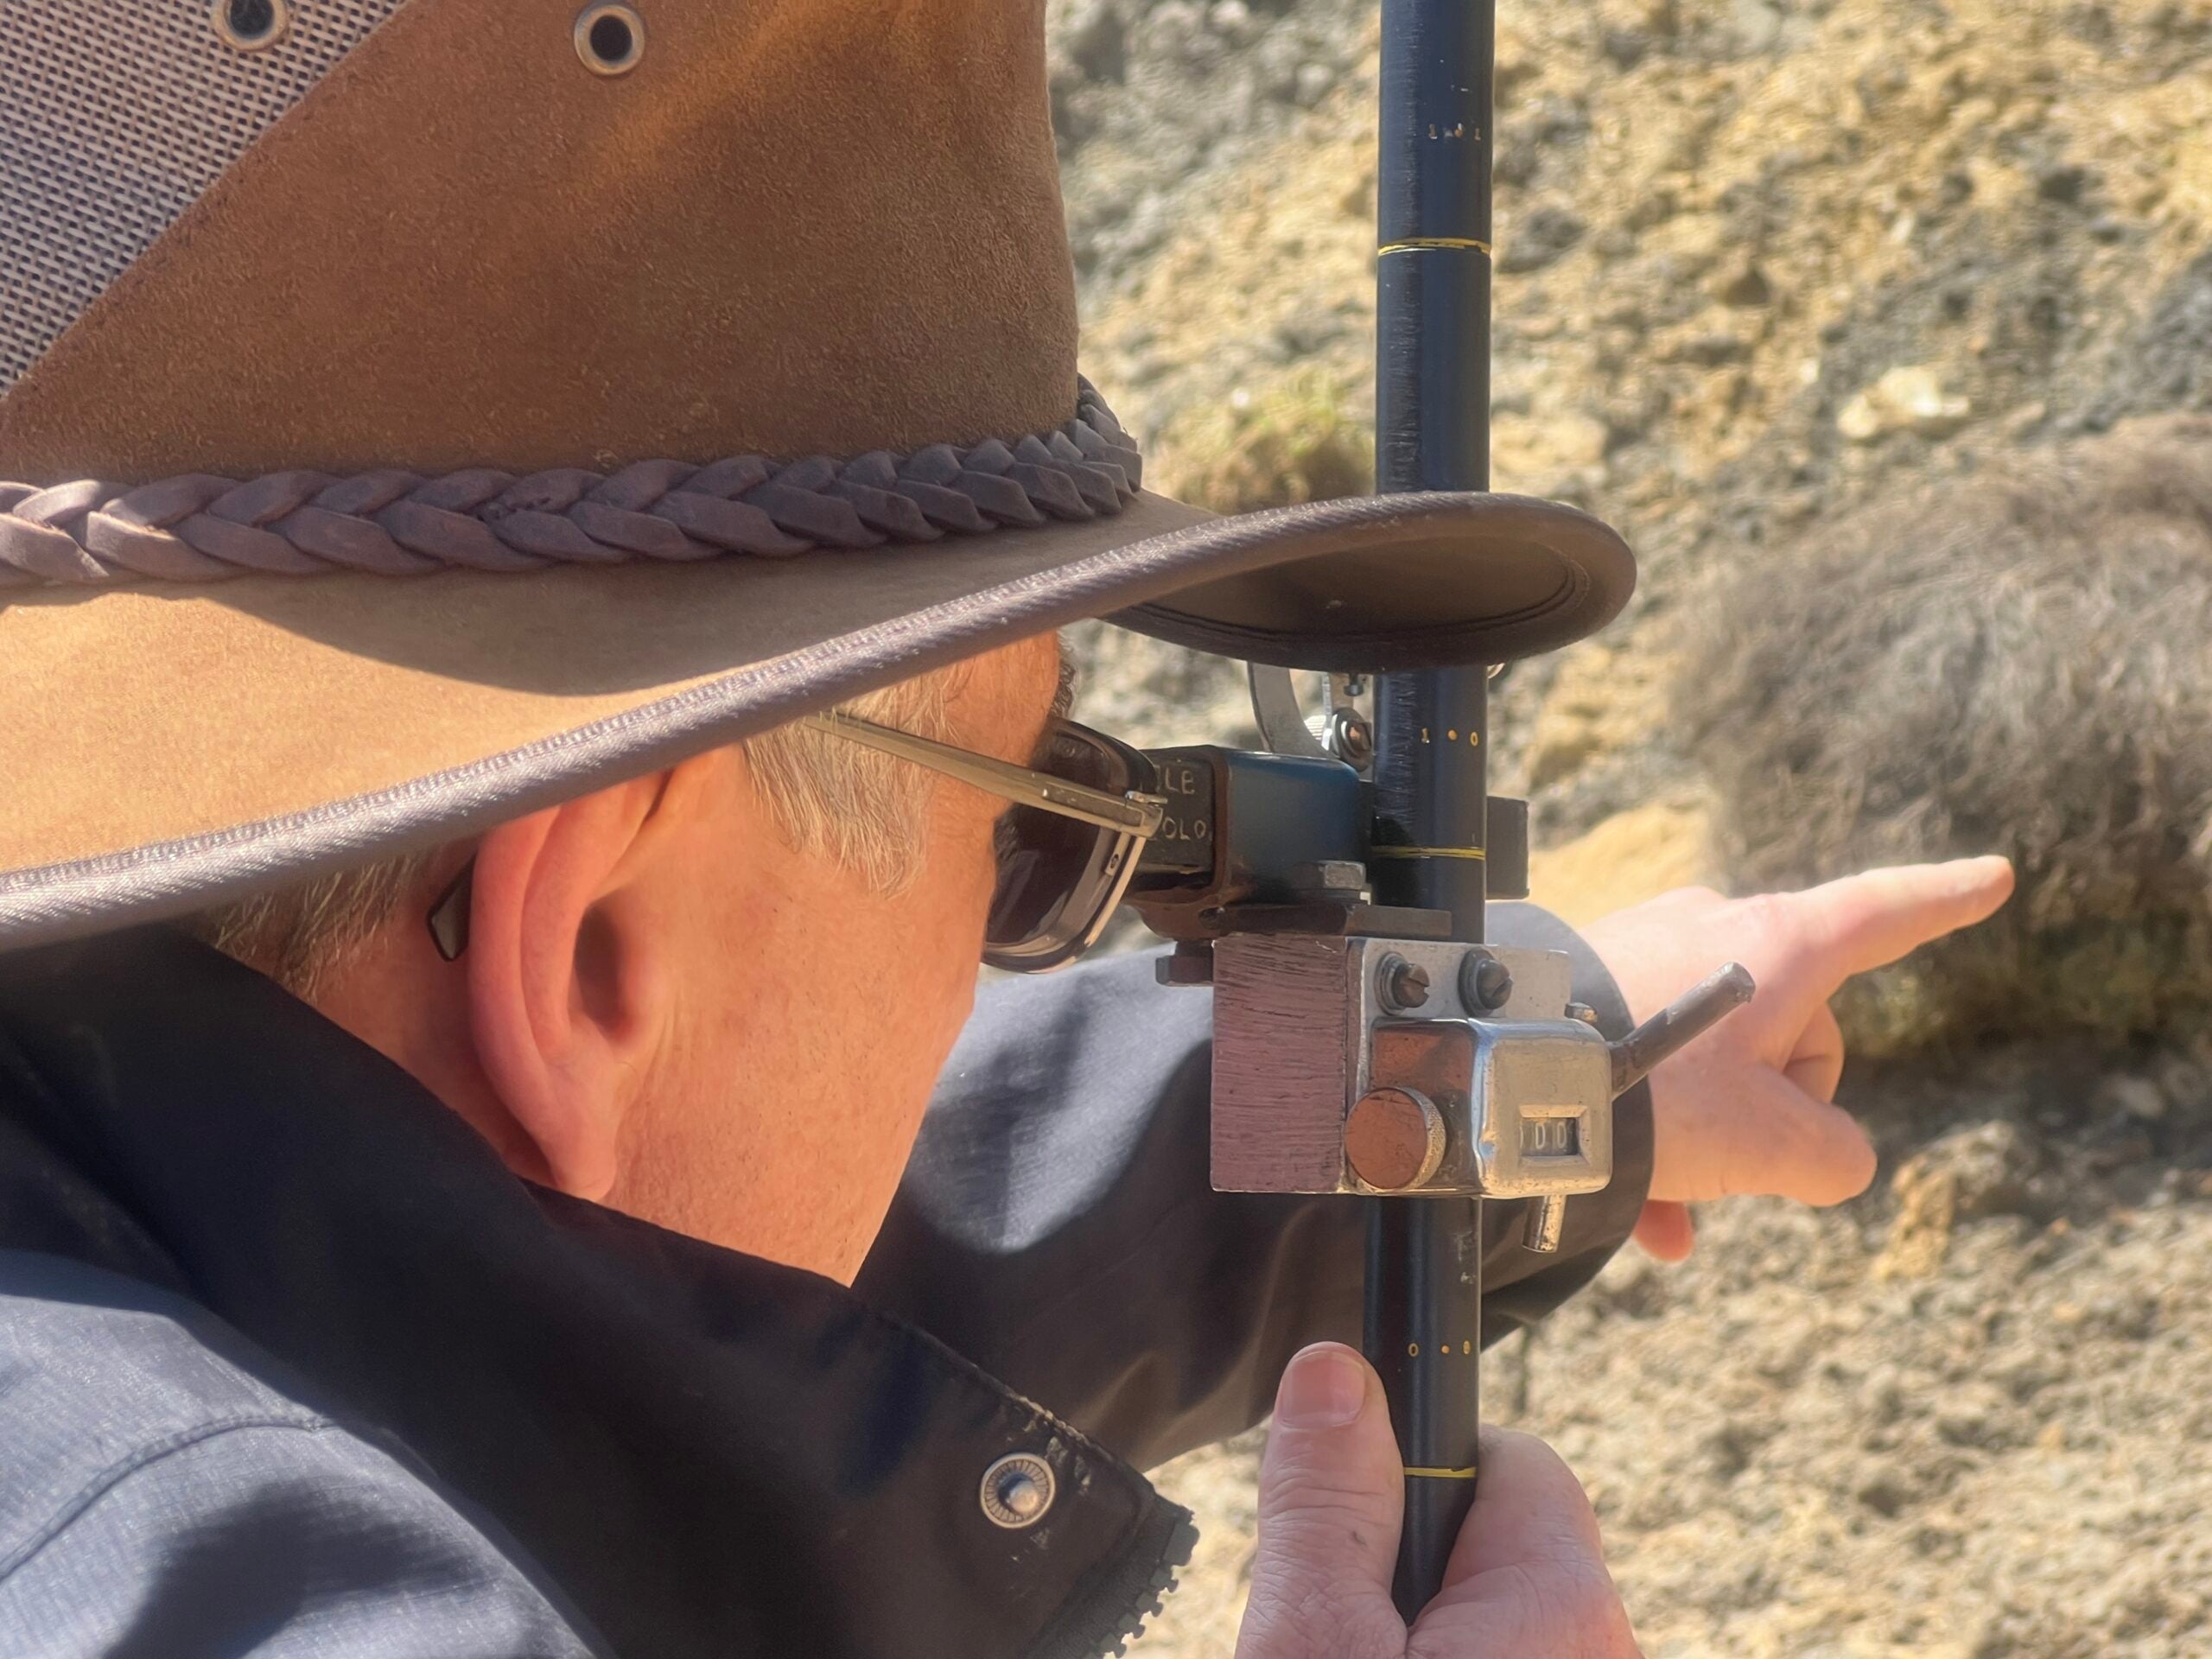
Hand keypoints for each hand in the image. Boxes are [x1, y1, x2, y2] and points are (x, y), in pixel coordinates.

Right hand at [1235, 1343, 1639, 1658]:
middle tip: (1340, 1633)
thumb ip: (1326, 1502)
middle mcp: (1606, 1648)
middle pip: (1505, 1547)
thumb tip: (1334, 1367)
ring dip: (1430, 1632)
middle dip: (1418, 1566)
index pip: (1514, 1459)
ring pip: (1501, 1624)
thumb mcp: (1314, 1639)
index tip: (1350, 1519)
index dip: (1417, 1472)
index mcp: (1559, 1598)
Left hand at [1579, 857, 2014, 1259]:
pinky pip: (1651, 1066)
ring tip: (1668, 1201)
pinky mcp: (1587, 985)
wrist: (1490, 1079)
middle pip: (1797, 1029)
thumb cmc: (1643, 1095)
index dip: (1946, 901)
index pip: (1886, 915)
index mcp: (1777, 946)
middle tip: (1727, 1156)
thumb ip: (1832, 1154)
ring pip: (1719, 1064)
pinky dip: (1658, 1140)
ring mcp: (1645, 950)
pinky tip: (1645, 1221)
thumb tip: (1828, 1156)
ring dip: (1709, 1142)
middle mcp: (1712, 929)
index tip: (1995, 876)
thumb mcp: (1768, 1143)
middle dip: (1777, 1108)